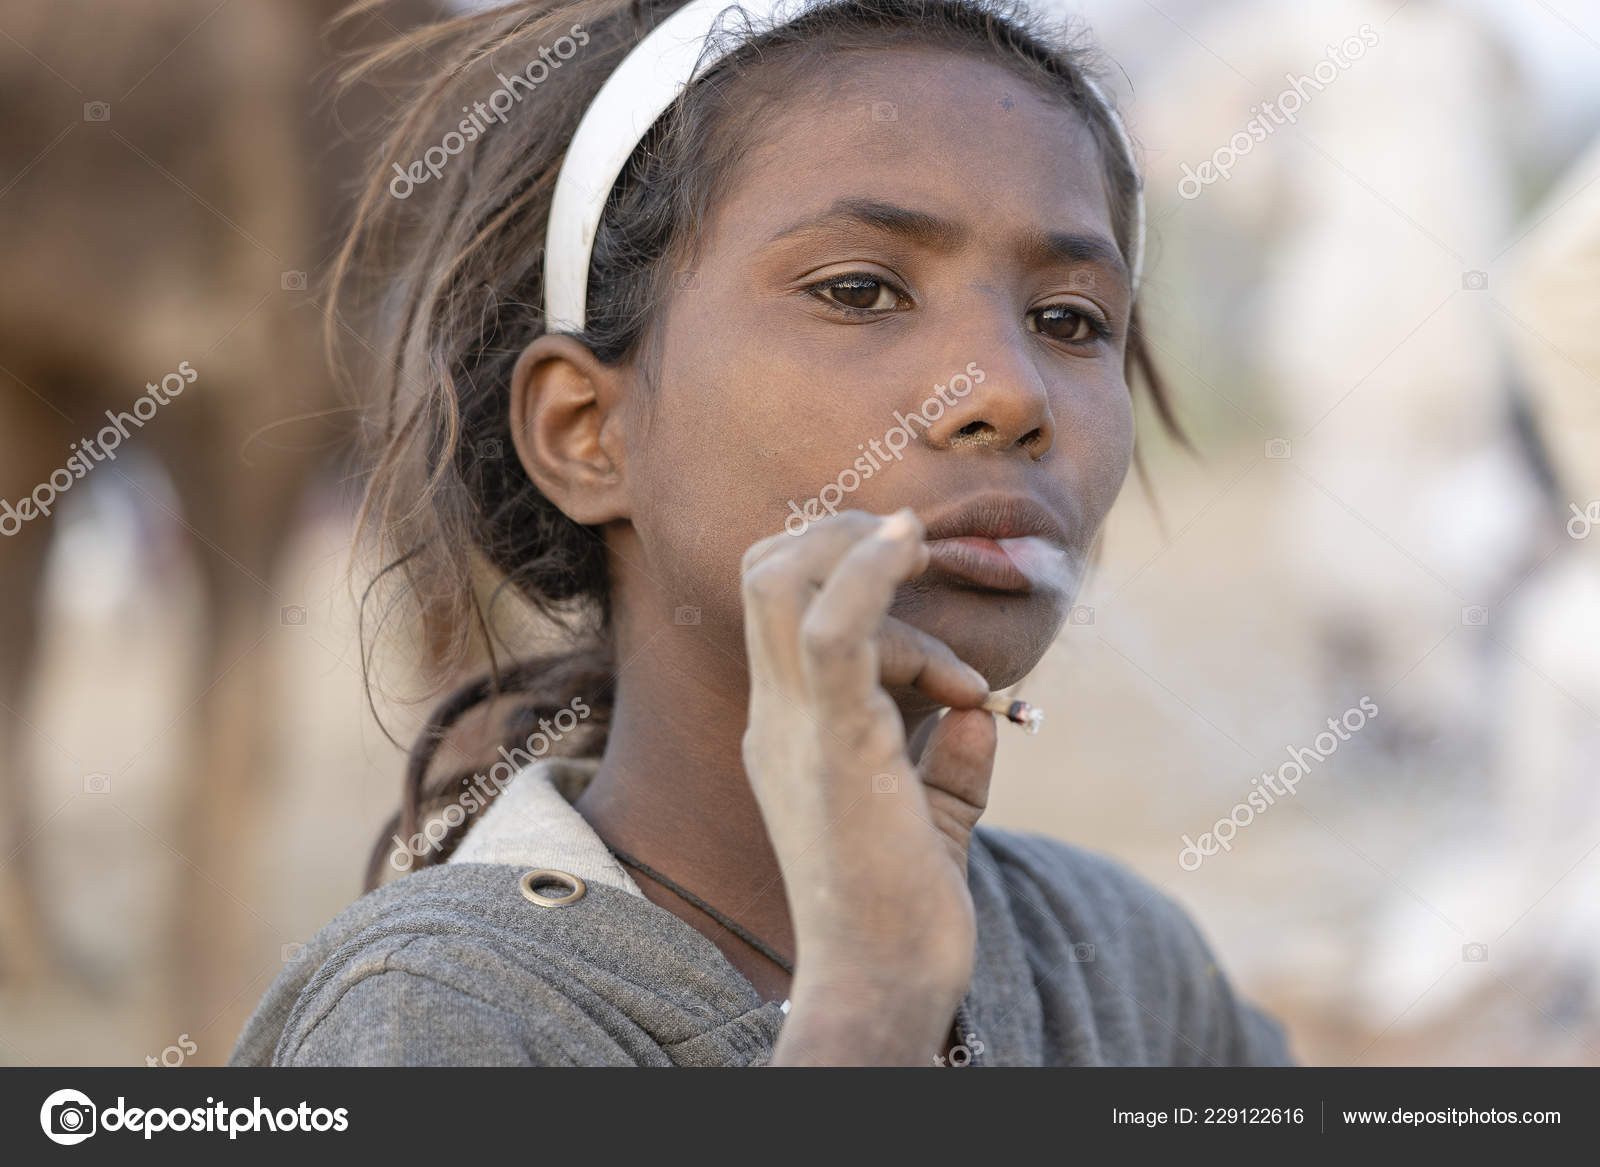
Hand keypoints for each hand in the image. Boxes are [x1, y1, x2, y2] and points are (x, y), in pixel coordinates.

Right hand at [739, 508, 997, 1062]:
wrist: (883, 987)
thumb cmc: (902, 916)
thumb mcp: (932, 823)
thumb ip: (953, 766)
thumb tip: (986, 710)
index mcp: (789, 733)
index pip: (779, 608)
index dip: (848, 572)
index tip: (933, 614)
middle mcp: (777, 719)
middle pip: (766, 572)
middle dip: (841, 535)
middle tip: (914, 550)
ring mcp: (796, 728)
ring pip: (781, 580)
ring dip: (857, 547)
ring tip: (923, 558)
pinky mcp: (838, 744)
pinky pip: (833, 627)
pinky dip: (870, 572)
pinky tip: (910, 549)